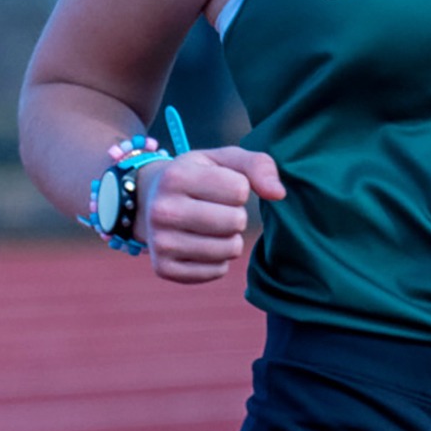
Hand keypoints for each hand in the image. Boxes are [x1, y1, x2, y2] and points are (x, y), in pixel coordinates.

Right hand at [136, 146, 286, 283]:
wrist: (151, 200)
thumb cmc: (199, 176)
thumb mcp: (225, 159)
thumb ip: (258, 166)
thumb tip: (279, 194)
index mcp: (176, 176)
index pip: (240, 190)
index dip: (240, 188)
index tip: (221, 185)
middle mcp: (162, 211)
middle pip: (235, 221)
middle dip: (237, 215)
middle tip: (218, 208)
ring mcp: (160, 243)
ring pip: (229, 249)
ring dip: (231, 238)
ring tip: (212, 226)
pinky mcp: (164, 269)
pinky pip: (217, 271)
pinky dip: (219, 259)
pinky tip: (203, 244)